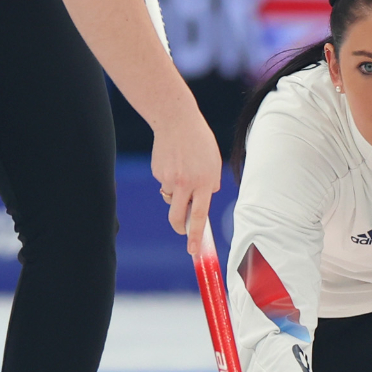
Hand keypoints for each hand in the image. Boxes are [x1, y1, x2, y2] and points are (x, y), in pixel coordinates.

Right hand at [153, 115, 222, 255]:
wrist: (176, 120)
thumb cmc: (199, 141)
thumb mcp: (214, 162)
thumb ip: (211, 183)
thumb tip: (204, 199)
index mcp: (204, 182)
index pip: (199, 216)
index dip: (194, 236)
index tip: (193, 251)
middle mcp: (185, 184)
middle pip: (178, 218)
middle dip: (180, 229)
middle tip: (183, 230)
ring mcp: (169, 179)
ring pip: (171, 199)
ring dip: (177, 194)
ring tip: (183, 171)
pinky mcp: (157, 173)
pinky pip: (165, 184)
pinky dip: (170, 177)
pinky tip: (174, 160)